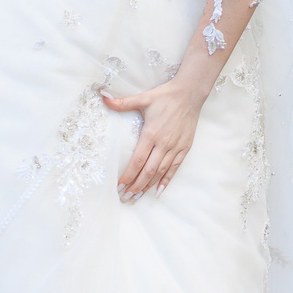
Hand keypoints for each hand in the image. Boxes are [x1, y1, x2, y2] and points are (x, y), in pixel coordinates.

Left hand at [103, 73, 209, 199]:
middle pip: (148, 171)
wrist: (190, 93)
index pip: (137, 161)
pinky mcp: (185, 148)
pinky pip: (174, 169)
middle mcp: (163, 144)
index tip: (118, 186)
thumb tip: (102, 96)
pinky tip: (158, 192)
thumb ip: (122, 102)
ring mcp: (175, 148)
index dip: (128, 176)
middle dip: (135, 186)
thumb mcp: (143, 98)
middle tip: (125, 198)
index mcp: (150, 134)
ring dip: (148, 186)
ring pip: (160, 173)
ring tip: (137, 197)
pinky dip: (166, 181)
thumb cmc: (165, 96)